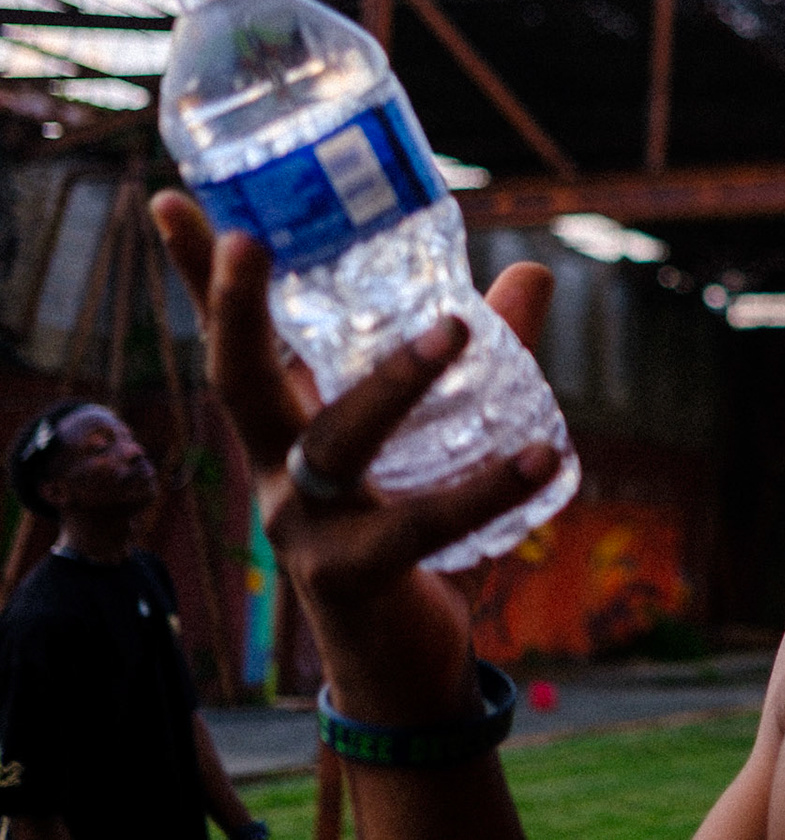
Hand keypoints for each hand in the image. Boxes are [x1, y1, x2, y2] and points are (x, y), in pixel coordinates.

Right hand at [150, 190, 561, 724]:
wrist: (407, 659)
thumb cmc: (413, 525)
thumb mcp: (448, 427)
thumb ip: (489, 354)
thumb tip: (531, 271)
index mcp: (287, 421)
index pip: (232, 337)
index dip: (196, 272)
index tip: (166, 197)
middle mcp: (276, 466)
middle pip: (238, 378)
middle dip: (235, 307)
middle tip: (252, 240)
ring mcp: (304, 524)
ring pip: (334, 443)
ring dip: (394, 381)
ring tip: (459, 328)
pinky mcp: (350, 575)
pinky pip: (420, 523)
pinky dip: (487, 488)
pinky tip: (546, 454)